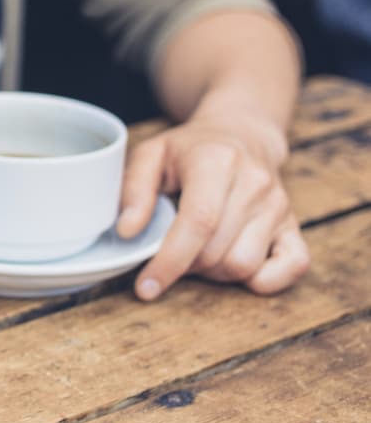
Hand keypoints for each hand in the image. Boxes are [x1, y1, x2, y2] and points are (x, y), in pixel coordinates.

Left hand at [117, 112, 308, 300]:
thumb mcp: (151, 155)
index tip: (146, 287)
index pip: (199, 222)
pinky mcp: (295, 225)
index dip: (170, 260)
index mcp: (218, 161)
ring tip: (199, 250)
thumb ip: (133, 190)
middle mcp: (255, 183)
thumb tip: (127, 232)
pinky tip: (233, 264)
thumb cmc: (190, 150)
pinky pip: (292, 267)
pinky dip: (262, 280)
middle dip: (185, 265)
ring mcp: (279, 206)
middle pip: (217, 252)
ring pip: (244, 266)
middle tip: (171, 251)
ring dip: (214, 272)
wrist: (242, 135)